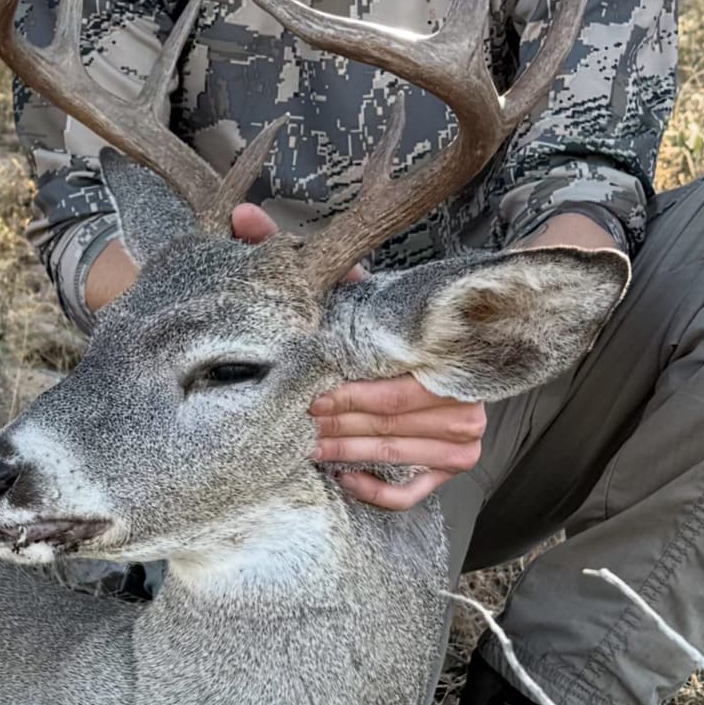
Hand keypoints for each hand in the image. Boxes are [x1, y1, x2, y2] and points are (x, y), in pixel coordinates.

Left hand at [230, 203, 484, 508]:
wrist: (430, 347)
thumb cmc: (373, 324)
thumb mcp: (342, 288)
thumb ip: (290, 251)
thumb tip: (241, 215)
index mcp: (440, 351)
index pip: (396, 387)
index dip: (347, 395)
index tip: (306, 394)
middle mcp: (461, 396)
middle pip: (392, 421)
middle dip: (337, 423)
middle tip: (293, 421)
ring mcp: (462, 435)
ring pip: (398, 452)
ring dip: (348, 451)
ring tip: (305, 446)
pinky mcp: (449, 468)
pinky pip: (412, 490)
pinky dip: (377, 489)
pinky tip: (342, 475)